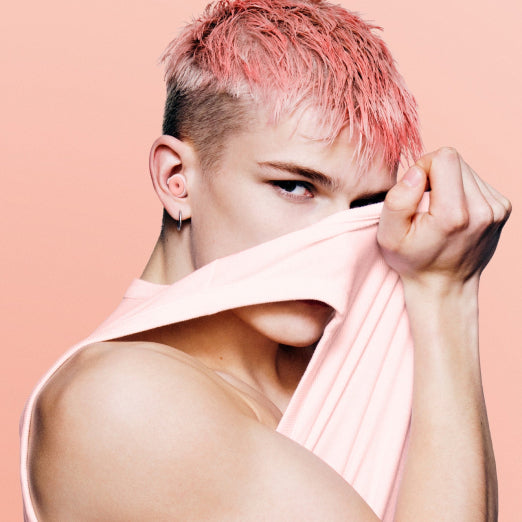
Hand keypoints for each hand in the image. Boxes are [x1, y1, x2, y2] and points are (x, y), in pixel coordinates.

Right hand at [377, 147, 510, 289]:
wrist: (445, 286)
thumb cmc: (413, 260)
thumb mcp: (388, 236)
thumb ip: (397, 200)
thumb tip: (417, 171)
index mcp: (454, 214)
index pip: (444, 157)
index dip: (423, 167)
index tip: (416, 193)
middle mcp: (482, 209)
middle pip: (456, 160)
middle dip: (436, 175)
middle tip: (426, 205)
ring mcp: (497, 209)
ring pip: (467, 169)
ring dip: (449, 183)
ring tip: (440, 211)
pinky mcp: (503, 208)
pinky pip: (477, 181)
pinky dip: (461, 191)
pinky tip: (453, 214)